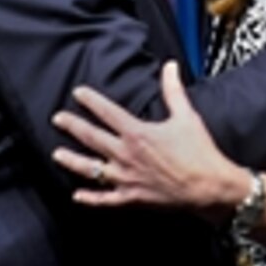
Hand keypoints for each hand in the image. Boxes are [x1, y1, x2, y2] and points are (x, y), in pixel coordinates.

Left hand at [52, 61, 249, 220]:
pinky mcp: (132, 198)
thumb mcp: (186, 115)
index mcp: (137, 133)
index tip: (77, 93)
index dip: (91, 101)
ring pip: (91, 169)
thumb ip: (173, 90)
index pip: (107, 112)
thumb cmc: (199, 151)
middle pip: (92, 138)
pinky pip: (105, 199)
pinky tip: (77, 196)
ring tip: (56, 154)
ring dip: (72, 161)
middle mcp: (126, 155)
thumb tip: (170, 66)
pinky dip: (90, 198)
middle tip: (57, 119)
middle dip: (73, 126)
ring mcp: (126, 178)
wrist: (209, 186)